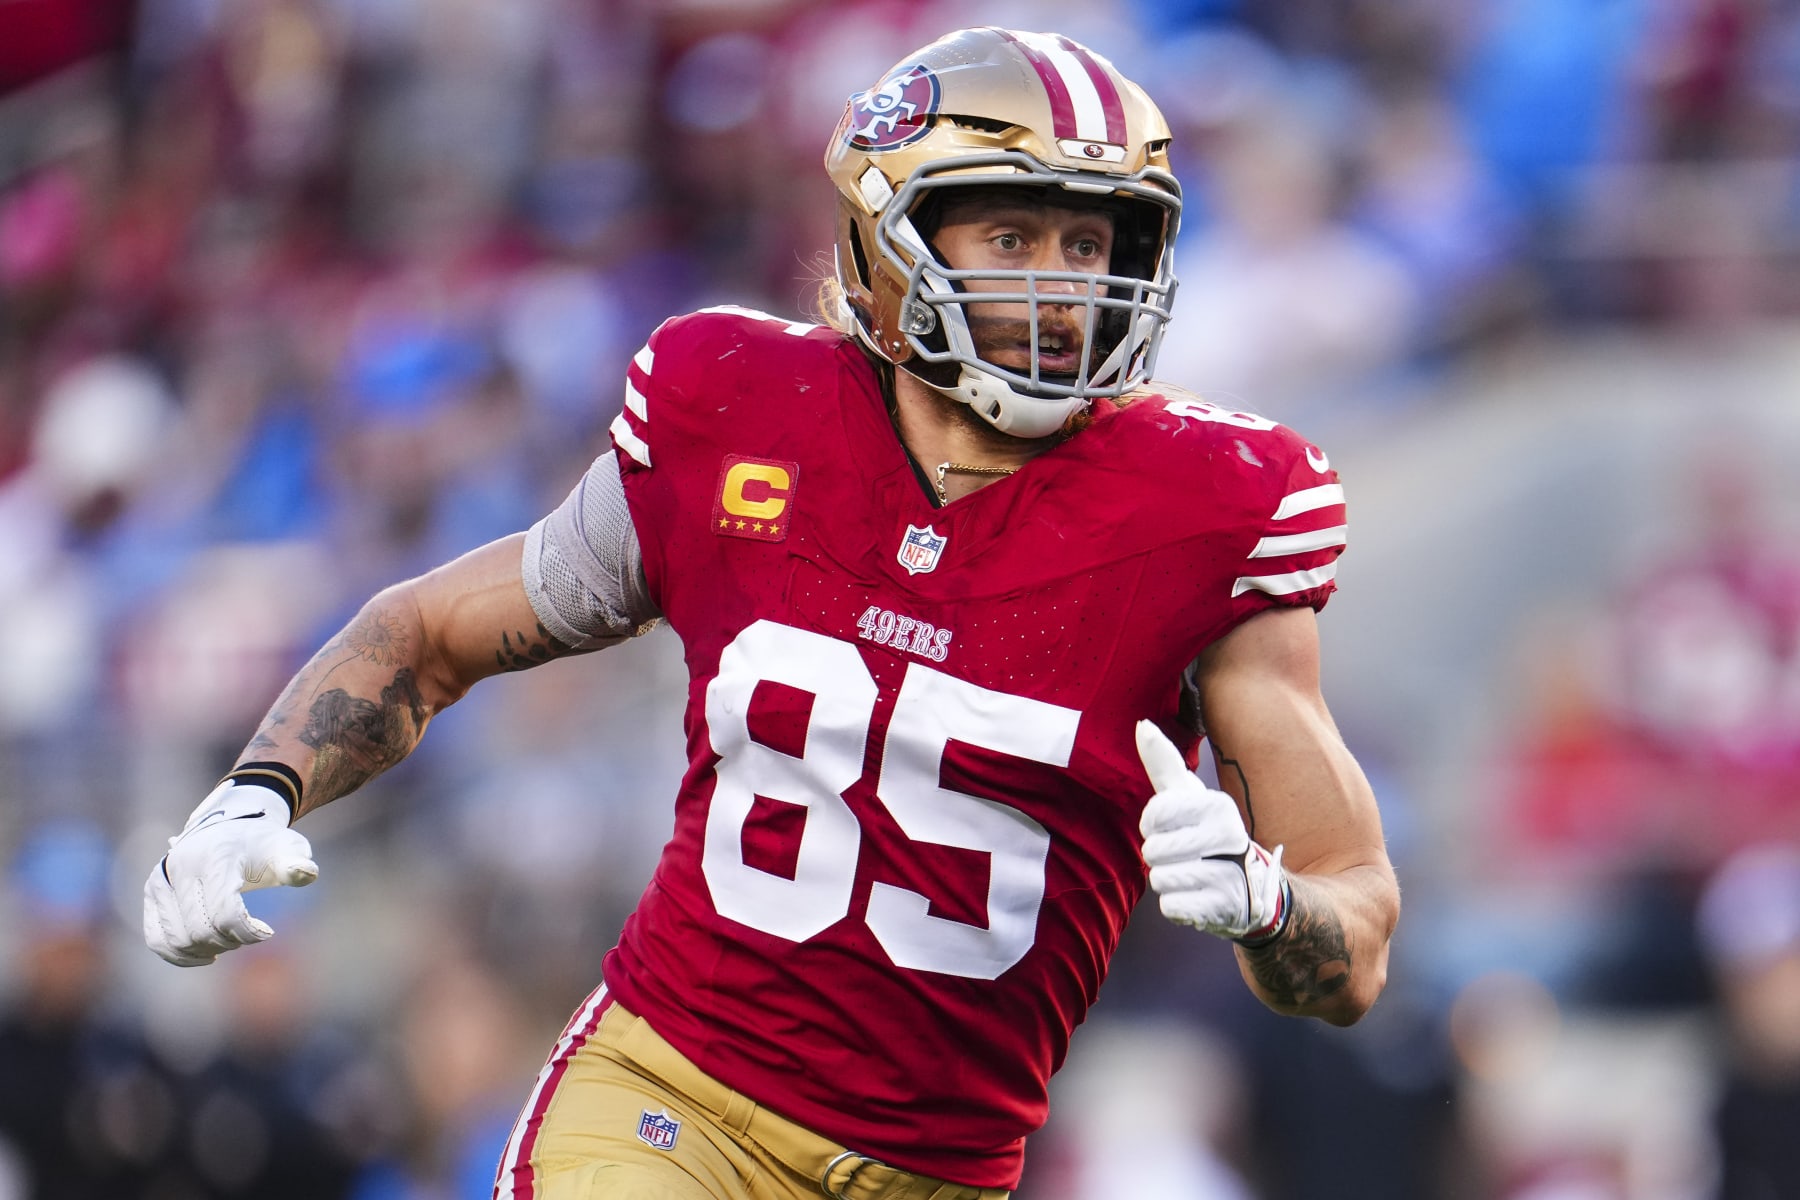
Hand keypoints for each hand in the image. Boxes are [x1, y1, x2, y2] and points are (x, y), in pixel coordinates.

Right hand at [143, 781, 318, 966]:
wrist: (230, 827)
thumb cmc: (262, 844)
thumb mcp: (287, 847)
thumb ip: (297, 863)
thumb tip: (307, 873)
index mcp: (216, 857)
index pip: (226, 913)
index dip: (249, 933)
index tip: (267, 932)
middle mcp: (181, 867)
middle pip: (201, 930)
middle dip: (230, 942)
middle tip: (247, 935)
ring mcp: (162, 880)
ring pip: (177, 939)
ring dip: (206, 950)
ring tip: (229, 940)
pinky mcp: (153, 893)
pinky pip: (156, 938)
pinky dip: (179, 955)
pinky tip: (206, 955)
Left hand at [1135, 720, 1288, 942]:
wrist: (1252, 889)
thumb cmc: (1207, 834)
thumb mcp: (1190, 798)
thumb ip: (1164, 764)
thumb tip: (1142, 724)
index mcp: (1217, 806)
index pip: (1154, 814)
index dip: (1151, 825)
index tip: (1170, 827)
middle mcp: (1229, 837)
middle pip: (1152, 851)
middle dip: (1160, 857)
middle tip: (1186, 857)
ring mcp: (1229, 875)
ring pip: (1159, 880)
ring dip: (1169, 882)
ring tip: (1195, 876)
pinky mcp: (1224, 909)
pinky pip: (1170, 907)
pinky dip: (1178, 906)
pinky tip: (1200, 897)